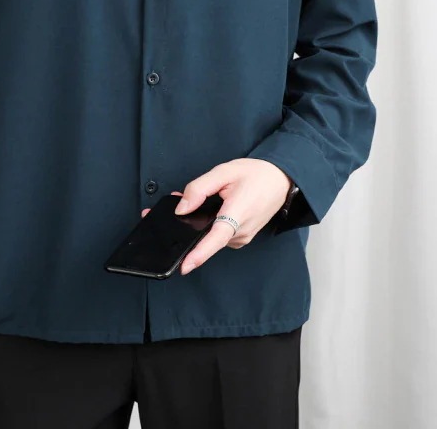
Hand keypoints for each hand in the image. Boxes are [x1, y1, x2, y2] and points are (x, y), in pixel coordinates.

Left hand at [140, 159, 291, 274]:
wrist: (281, 180)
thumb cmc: (256, 174)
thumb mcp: (224, 172)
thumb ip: (199, 188)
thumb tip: (181, 208)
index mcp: (237, 213)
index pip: (216, 238)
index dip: (199, 254)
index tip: (183, 266)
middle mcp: (239, 232)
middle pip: (204, 237)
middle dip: (182, 228)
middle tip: (155, 214)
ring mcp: (240, 237)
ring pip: (209, 235)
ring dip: (195, 223)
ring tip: (183, 203)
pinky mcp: (239, 237)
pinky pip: (216, 234)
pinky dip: (206, 224)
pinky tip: (201, 209)